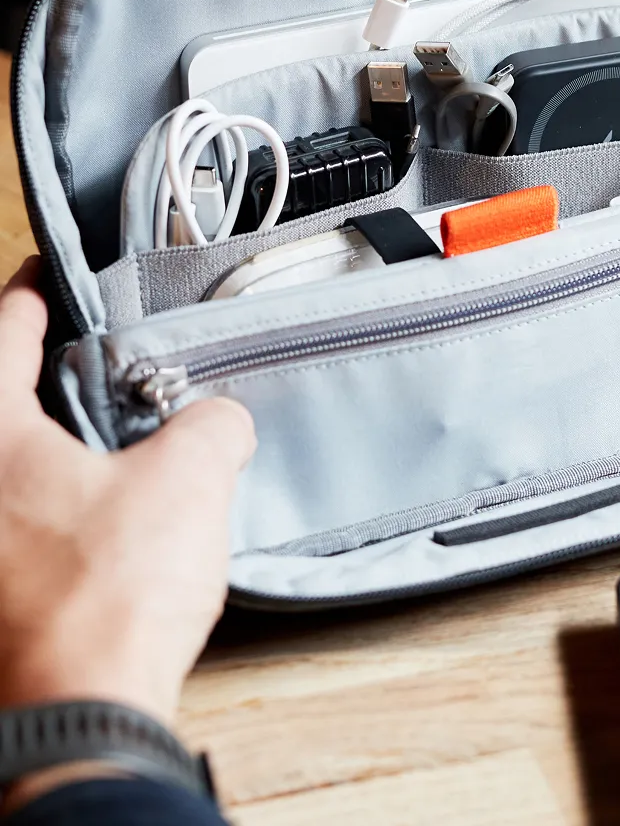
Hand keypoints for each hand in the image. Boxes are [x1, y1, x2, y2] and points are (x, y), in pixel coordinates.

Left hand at [0, 257, 255, 725]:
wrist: (78, 719)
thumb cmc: (108, 599)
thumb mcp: (190, 478)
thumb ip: (213, 425)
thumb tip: (221, 421)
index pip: (2, 328)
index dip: (33, 291)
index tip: (50, 276)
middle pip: (0, 401)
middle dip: (45, 373)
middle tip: (96, 359)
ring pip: (11, 465)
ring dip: (53, 444)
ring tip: (116, 438)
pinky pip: (18, 521)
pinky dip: (53, 503)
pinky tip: (109, 517)